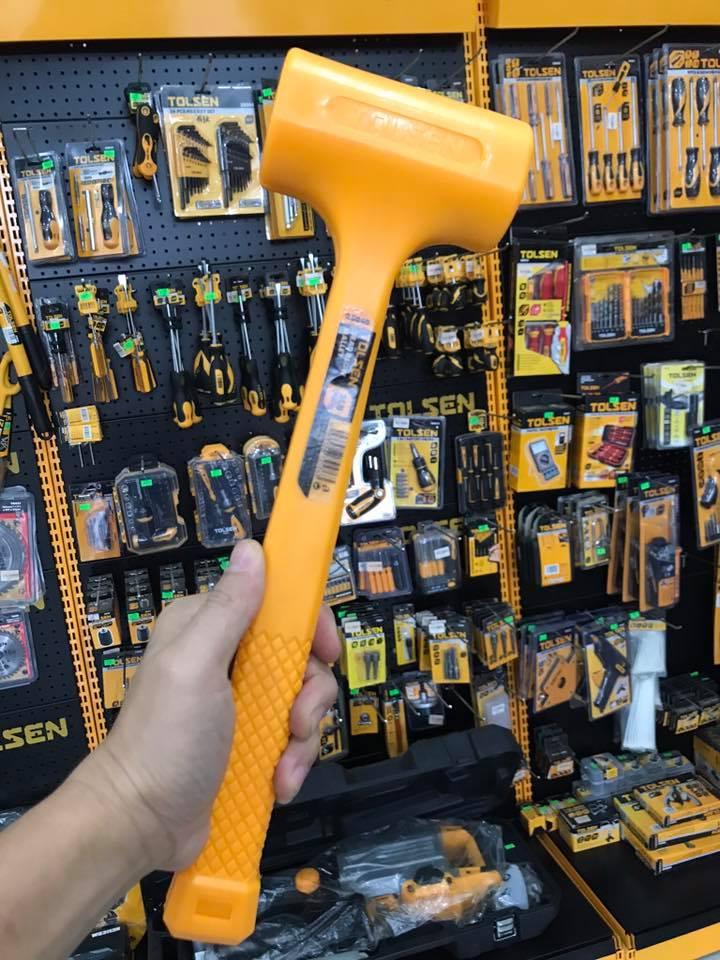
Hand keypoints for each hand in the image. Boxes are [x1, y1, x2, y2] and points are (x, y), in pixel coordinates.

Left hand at [75, 540, 338, 872]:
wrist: (141, 823)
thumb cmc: (165, 738)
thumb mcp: (195, 665)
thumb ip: (228, 608)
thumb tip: (252, 547)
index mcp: (209, 626)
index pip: (277, 602)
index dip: (309, 624)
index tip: (324, 652)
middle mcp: (227, 658)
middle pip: (300, 656)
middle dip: (309, 694)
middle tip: (295, 722)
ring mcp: (240, 703)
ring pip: (303, 701)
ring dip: (302, 738)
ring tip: (279, 768)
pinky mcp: (249, 742)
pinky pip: (293, 740)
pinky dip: (291, 763)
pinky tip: (275, 784)